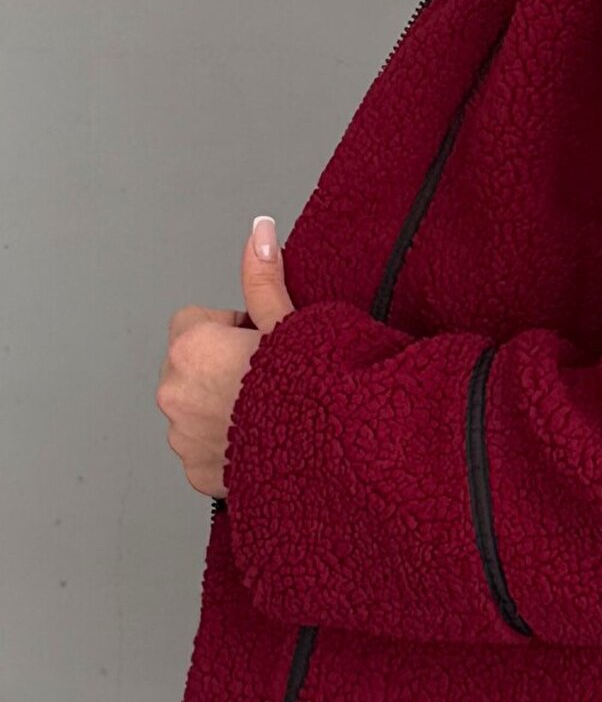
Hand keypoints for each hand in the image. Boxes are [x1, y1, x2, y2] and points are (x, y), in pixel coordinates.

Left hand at [157, 217, 295, 500]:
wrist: (327, 450)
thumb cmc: (307, 385)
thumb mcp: (287, 322)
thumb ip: (263, 277)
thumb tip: (258, 229)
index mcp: (190, 347)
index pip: (193, 322)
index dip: (229, 329)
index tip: (260, 343)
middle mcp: (174, 391)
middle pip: (191, 366)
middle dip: (220, 369)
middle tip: (269, 377)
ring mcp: (181, 436)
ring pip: (196, 409)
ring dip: (221, 408)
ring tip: (270, 411)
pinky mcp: (195, 472)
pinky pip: (204, 450)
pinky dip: (226, 447)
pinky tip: (264, 441)